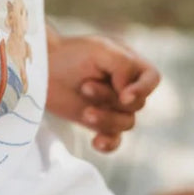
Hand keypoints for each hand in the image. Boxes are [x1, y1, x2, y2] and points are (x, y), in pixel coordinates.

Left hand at [46, 27, 159, 151]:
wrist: (41, 69)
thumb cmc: (69, 54)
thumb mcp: (100, 51)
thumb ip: (124, 65)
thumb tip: (129, 95)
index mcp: (129, 64)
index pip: (152, 79)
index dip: (143, 89)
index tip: (123, 95)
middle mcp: (125, 86)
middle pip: (137, 105)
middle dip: (111, 99)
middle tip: (85, 87)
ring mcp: (112, 105)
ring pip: (126, 124)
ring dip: (106, 120)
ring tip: (85, 112)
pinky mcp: (98, 122)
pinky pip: (114, 140)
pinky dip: (108, 143)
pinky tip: (95, 142)